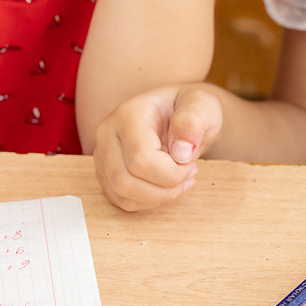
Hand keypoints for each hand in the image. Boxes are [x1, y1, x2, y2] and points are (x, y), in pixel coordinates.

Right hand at [92, 83, 224, 210]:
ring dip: (156, 198)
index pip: (141, 159)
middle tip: (187, 176)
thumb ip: (193, 121)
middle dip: (164, 189)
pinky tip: (165, 187)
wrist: (177, 112)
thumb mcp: (202, 105)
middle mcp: (108, 133)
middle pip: (125, 181)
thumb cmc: (189, 109)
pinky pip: (121, 199)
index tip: (192, 166)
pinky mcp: (105, 171)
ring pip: (121, 193)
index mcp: (129, 114)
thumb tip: (181, 152)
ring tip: (178, 182)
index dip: (171, 173)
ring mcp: (103, 153)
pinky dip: (147, 201)